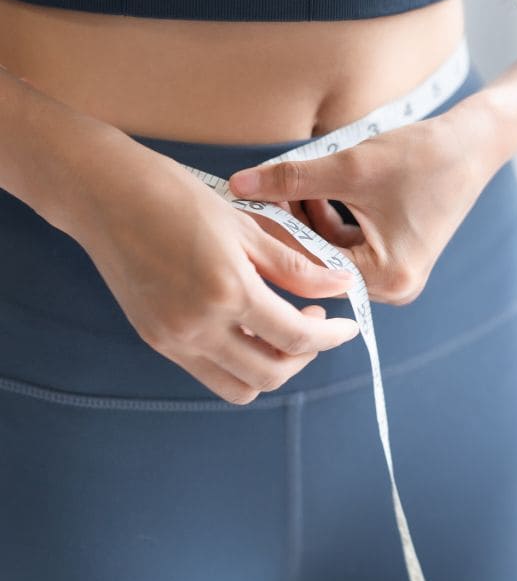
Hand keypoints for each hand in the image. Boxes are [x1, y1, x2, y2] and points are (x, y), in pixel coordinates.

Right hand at [70, 137, 362, 404]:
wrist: (106, 194)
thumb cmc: (179, 198)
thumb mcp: (247, 227)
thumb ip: (296, 265)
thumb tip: (342, 285)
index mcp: (228, 292)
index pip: (297, 337)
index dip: (331, 336)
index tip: (347, 325)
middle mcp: (198, 326)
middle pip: (271, 374)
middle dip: (304, 355)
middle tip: (314, 322)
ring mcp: (172, 339)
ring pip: (238, 386)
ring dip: (270, 367)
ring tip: (281, 328)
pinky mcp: (155, 340)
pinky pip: (208, 372)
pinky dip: (237, 361)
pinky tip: (247, 326)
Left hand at [226, 112, 496, 305]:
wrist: (472, 143)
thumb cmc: (421, 156)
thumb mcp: (350, 166)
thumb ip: (292, 179)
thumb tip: (239, 185)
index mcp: (388, 276)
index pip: (313, 264)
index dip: (277, 232)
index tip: (246, 206)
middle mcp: (394, 287)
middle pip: (320, 262)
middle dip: (290, 226)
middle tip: (257, 193)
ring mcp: (396, 275)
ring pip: (330, 252)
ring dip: (306, 219)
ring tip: (283, 184)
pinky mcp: (395, 257)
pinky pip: (347, 245)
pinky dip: (327, 219)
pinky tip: (310, 189)